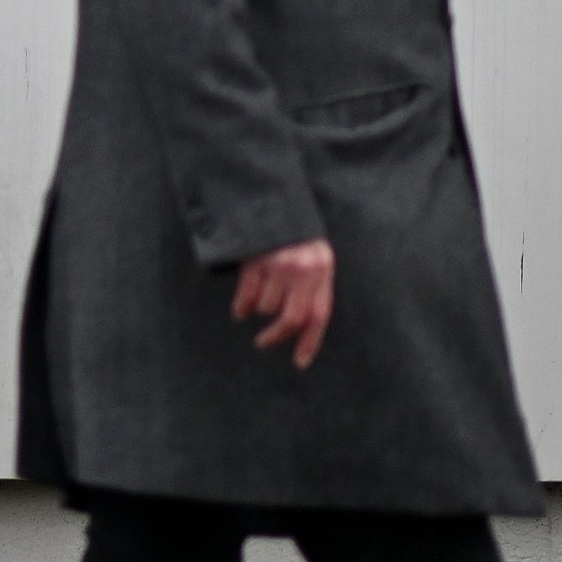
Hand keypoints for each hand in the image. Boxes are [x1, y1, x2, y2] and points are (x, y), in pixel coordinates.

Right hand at [230, 237, 335, 367]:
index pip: (319, 314)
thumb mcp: (313, 255)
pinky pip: (247, 295)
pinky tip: (240, 309)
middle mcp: (302, 269)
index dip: (309, 342)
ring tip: (255, 304)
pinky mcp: (254, 259)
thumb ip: (312, 283)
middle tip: (264, 343)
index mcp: (322, 269)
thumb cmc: (294, 232)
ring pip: (266, 306)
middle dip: (277, 336)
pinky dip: (242, 306)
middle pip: (291, 317)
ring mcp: (277, 264)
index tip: (300, 362)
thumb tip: (302, 322)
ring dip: (259, 310)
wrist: (269, 199)